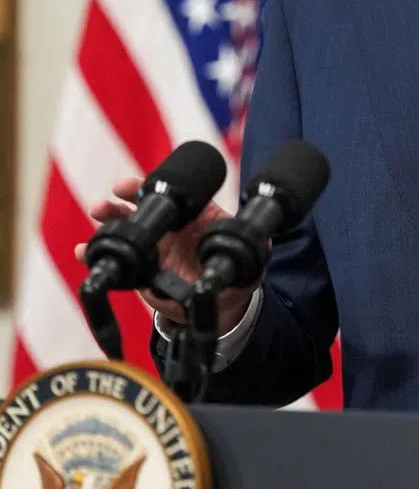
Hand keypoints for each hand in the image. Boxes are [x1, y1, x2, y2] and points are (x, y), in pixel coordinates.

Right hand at [77, 177, 255, 333]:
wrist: (221, 302)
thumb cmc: (237, 272)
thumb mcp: (251, 257)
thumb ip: (256, 247)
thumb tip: (266, 240)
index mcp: (195, 216)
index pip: (173, 194)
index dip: (152, 185)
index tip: (133, 186)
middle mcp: (172, 227)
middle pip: (142, 207)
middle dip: (122, 201)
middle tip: (109, 200)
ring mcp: (155, 247)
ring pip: (126, 229)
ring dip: (108, 222)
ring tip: (96, 217)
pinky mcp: (143, 272)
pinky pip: (118, 262)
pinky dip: (98, 255)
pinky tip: (83, 252)